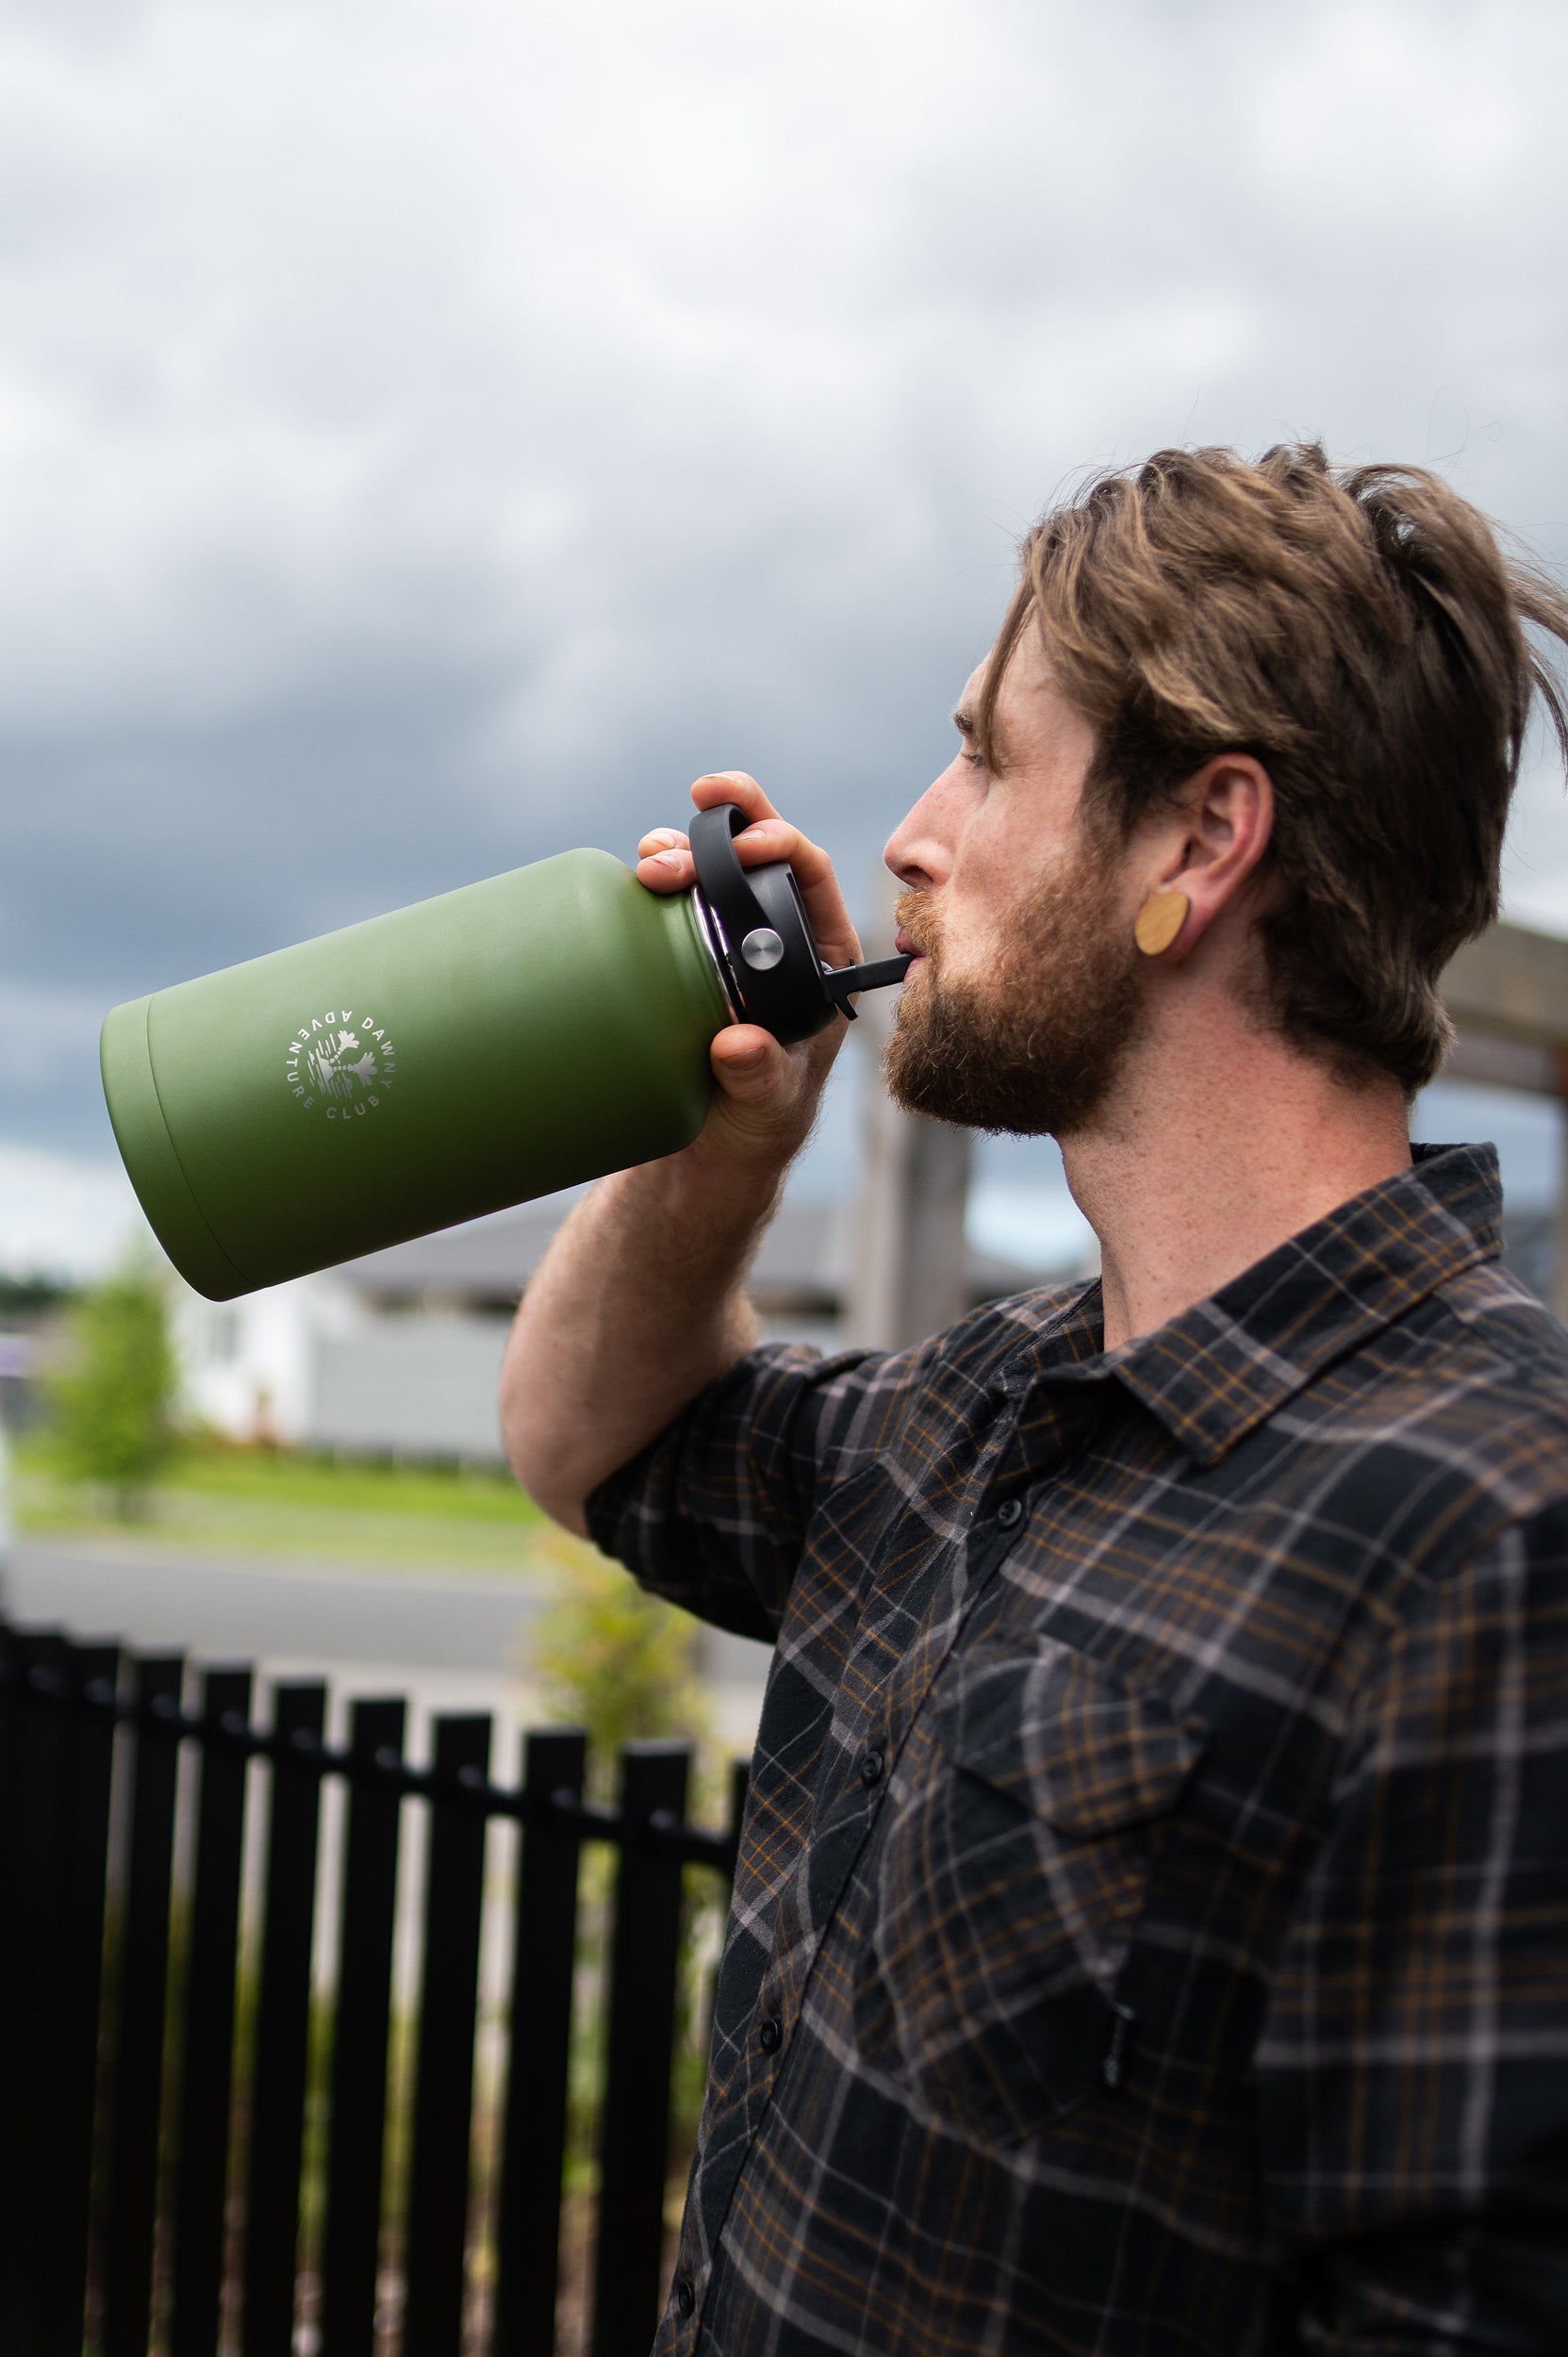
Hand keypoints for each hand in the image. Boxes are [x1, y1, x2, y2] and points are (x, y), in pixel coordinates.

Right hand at [637, 772, 859, 1178]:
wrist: (708, 1149)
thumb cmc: (759, 1127)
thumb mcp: (767, 1106)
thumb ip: (761, 1078)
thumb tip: (740, 1044)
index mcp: (820, 958)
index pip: (813, 878)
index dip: (784, 844)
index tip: (746, 843)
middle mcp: (777, 938)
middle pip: (758, 857)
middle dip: (725, 826)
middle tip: (679, 836)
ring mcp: (726, 943)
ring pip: (710, 871)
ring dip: (679, 848)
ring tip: (650, 861)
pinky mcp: (680, 956)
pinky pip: (670, 903)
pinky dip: (651, 880)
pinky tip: (633, 875)